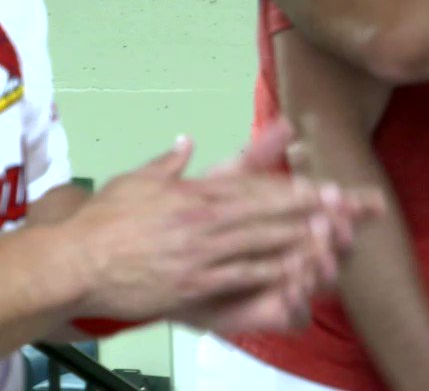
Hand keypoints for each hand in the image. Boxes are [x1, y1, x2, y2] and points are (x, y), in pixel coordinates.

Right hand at [62, 130, 379, 329]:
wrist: (72, 261)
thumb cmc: (103, 222)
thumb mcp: (138, 180)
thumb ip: (169, 163)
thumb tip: (185, 143)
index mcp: (198, 192)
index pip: (261, 186)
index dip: (301, 189)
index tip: (332, 189)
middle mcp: (206, 219)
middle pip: (274, 212)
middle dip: (319, 212)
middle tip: (355, 211)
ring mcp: (201, 253)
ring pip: (265, 244)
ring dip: (305, 242)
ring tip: (341, 240)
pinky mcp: (192, 285)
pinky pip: (241, 279)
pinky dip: (273, 278)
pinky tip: (300, 278)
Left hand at [176, 122, 385, 335]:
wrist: (165, 264)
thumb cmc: (201, 222)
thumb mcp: (228, 182)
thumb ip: (260, 155)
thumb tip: (289, 122)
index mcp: (296, 222)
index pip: (334, 212)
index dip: (352, 207)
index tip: (368, 200)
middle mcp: (300, 255)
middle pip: (337, 248)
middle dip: (342, 237)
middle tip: (342, 226)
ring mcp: (288, 286)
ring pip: (321, 283)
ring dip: (325, 269)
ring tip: (322, 256)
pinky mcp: (271, 315)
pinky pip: (295, 316)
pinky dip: (297, 303)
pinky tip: (293, 290)